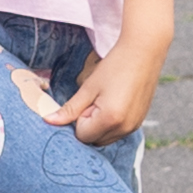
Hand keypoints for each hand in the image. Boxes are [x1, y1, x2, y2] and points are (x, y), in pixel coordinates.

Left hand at [66, 27, 167, 141]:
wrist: (143, 52)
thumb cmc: (115, 66)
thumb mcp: (88, 87)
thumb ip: (69, 109)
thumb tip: (48, 121)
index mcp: (110, 120)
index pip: (82, 135)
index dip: (79, 119)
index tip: (86, 100)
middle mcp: (124, 128)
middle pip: (94, 141)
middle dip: (88, 125)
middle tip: (95, 100)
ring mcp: (133, 127)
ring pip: (105, 138)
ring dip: (99, 125)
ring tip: (106, 100)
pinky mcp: (139, 122)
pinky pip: (118, 132)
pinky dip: (111, 123)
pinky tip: (115, 102)